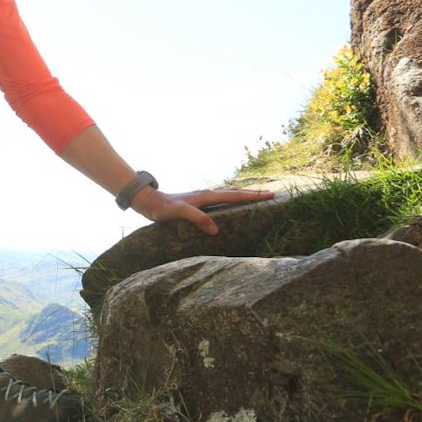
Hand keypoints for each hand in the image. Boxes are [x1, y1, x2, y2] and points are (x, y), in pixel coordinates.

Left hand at [131, 185, 274, 234]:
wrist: (149, 202)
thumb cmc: (164, 208)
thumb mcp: (180, 213)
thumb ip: (197, 219)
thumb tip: (216, 229)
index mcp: (207, 196)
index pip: (235, 195)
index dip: (252, 196)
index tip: (270, 195)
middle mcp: (207, 194)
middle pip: (235, 192)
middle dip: (253, 193)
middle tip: (271, 194)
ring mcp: (202, 197)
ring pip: (228, 193)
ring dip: (243, 194)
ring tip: (256, 196)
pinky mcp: (198, 201)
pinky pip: (220, 198)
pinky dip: (231, 198)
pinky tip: (231, 202)